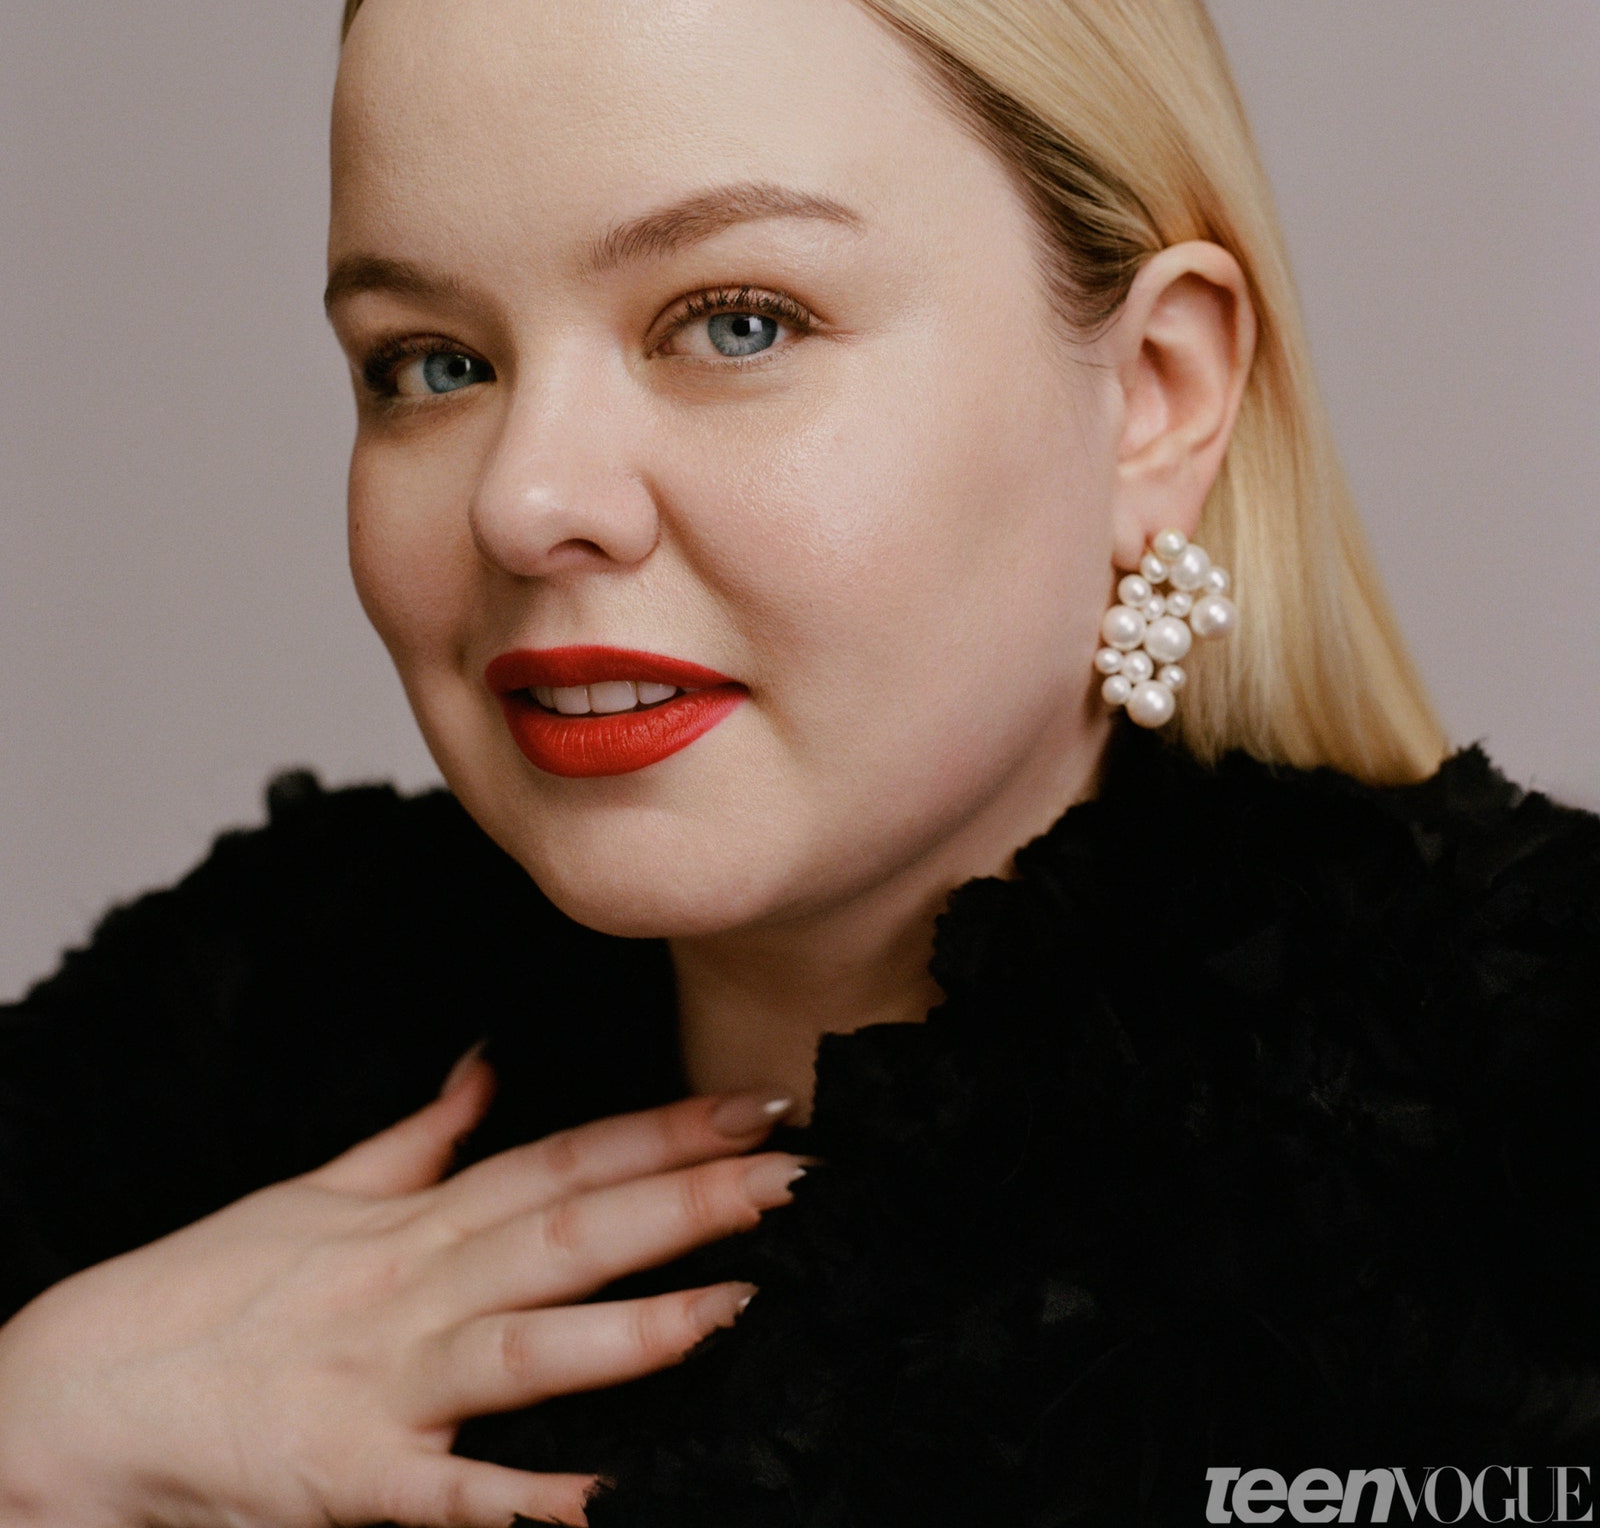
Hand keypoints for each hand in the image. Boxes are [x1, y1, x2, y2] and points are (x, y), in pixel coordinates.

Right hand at [0, 1056, 800, 1526]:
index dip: (667, 1130)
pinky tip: (606, 1502)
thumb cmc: (202, 1290)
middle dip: (689, 1201)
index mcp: (419, 1221)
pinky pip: (449, 1494)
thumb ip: (419, 1134)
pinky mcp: (344, 1478)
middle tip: (795, 1176)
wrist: (76, 1394)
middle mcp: (417, 1287)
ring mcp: (384, 1381)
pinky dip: (524, 1498)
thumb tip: (489, 1065)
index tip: (759, 1103)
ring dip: (638, 1326)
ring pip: (528, 1343)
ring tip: (741, 1306)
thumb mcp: (319, 1189)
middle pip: (571, 1231)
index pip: (565, 1158)